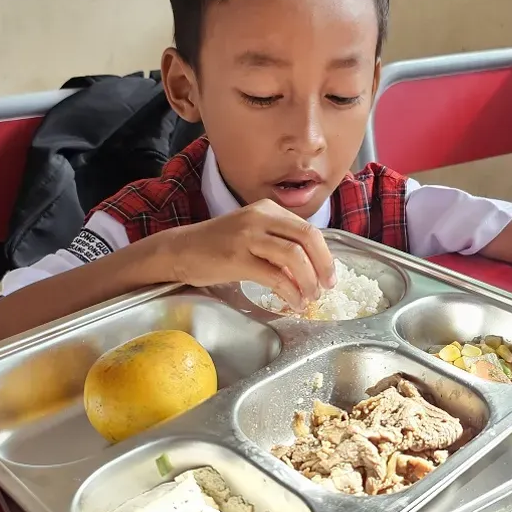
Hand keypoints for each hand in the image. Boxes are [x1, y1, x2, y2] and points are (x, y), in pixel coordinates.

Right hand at [165, 200, 334, 310]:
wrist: (181, 250)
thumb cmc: (218, 246)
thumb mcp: (253, 234)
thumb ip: (280, 244)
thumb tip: (311, 268)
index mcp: (268, 209)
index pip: (308, 229)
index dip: (325, 255)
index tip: (330, 275)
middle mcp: (260, 217)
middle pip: (307, 238)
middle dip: (323, 266)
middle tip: (326, 287)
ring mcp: (248, 236)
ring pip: (294, 256)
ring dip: (308, 281)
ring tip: (309, 297)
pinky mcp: (236, 257)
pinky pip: (274, 275)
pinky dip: (289, 291)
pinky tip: (292, 302)